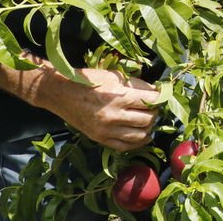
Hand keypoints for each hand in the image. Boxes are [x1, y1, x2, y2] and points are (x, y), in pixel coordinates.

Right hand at [44, 68, 160, 150]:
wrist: (61, 93)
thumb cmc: (89, 80)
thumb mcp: (115, 76)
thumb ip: (137, 85)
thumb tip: (157, 92)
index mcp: (119, 96)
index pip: (151, 101)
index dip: (160, 98)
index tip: (162, 96)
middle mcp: (114, 115)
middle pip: (148, 119)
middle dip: (155, 113)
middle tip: (154, 107)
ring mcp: (106, 130)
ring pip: (140, 135)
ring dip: (148, 128)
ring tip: (148, 120)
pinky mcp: (99, 139)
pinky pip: (125, 146)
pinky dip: (137, 142)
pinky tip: (143, 136)